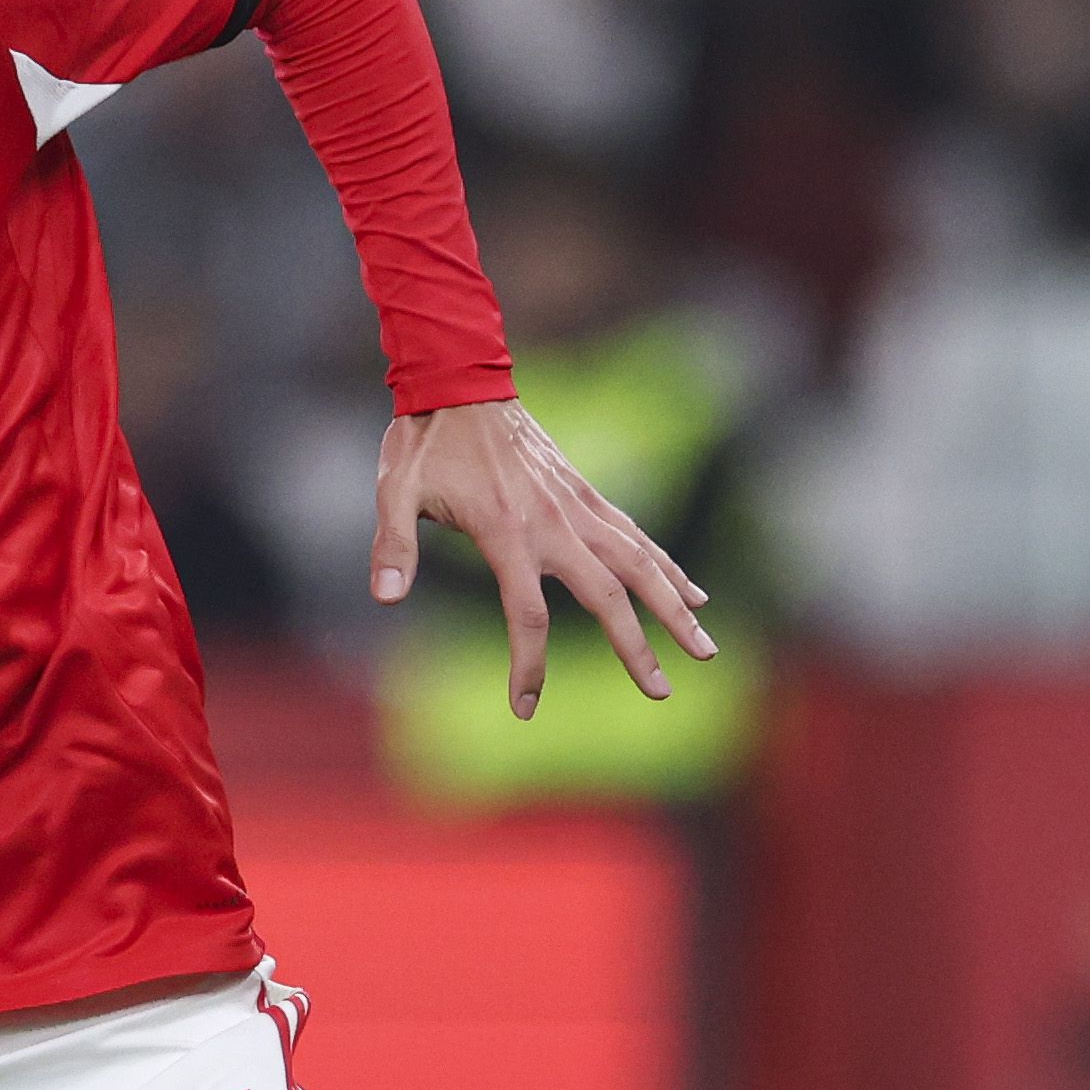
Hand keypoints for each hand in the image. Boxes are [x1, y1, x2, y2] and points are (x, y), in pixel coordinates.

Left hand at [371, 401, 717, 715]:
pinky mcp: (586, 493)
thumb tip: (384, 598)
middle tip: (661, 692)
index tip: (524, 708)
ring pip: (639, 564)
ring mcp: (576, 506)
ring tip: (705, 645)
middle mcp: (553, 523)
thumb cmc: (425, 442)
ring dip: (674, 606)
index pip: (527, 614)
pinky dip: (667, 565)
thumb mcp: (394, 492)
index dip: (529, 665)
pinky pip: (636, 536)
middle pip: (607, 596)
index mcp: (506, 531)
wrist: (461, 381)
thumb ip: (393, 547)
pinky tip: (693, 591)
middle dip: (637, 647)